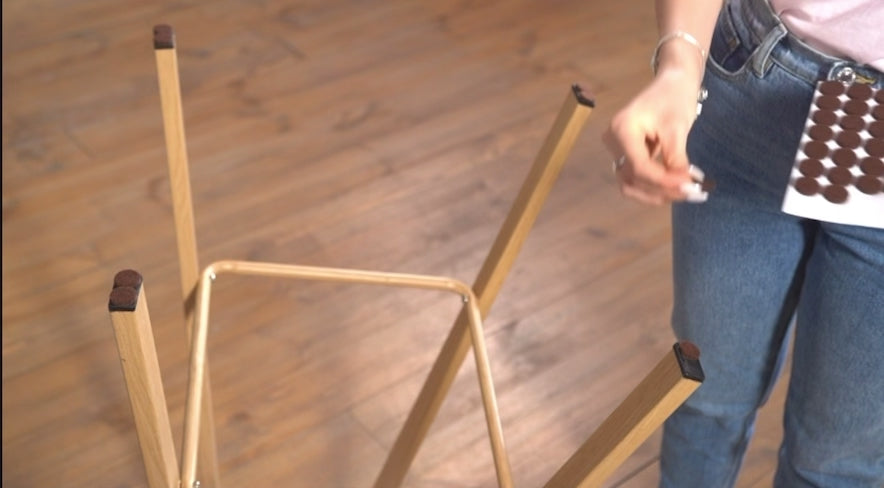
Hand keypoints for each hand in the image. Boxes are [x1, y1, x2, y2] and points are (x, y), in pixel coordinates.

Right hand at [603, 69, 706, 204]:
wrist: (672, 82)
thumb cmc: (674, 98)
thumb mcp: (677, 128)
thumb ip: (676, 159)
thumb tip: (684, 186)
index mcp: (622, 130)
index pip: (639, 167)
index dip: (665, 181)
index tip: (691, 187)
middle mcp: (613, 142)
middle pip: (633, 179)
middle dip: (663, 190)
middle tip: (693, 193)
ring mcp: (616, 149)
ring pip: (631, 184)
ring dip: (657, 193)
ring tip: (685, 193)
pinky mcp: (625, 154)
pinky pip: (636, 178)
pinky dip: (655, 186)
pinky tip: (676, 186)